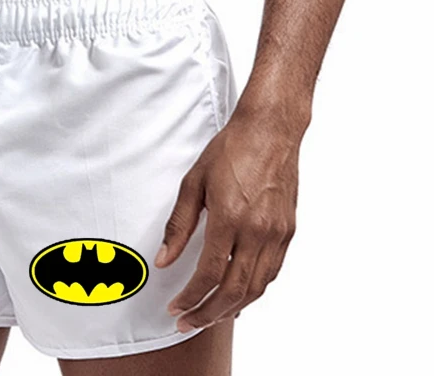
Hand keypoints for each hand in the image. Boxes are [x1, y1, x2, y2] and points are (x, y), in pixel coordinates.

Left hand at [154, 96, 302, 331]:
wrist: (270, 131)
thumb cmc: (230, 150)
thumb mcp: (193, 182)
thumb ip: (179, 225)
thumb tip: (164, 259)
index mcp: (230, 217)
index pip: (209, 273)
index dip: (191, 297)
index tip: (175, 307)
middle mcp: (257, 231)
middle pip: (235, 291)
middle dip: (208, 313)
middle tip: (187, 322)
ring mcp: (277, 234)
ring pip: (257, 287)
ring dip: (232, 308)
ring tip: (209, 314)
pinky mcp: (289, 231)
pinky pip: (271, 272)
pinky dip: (254, 290)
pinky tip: (239, 293)